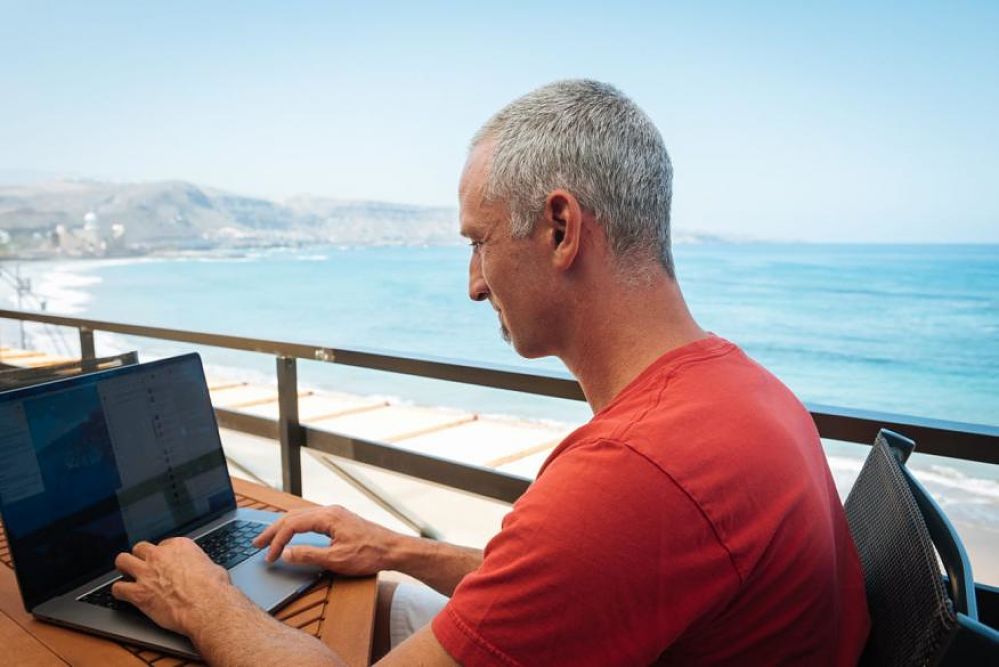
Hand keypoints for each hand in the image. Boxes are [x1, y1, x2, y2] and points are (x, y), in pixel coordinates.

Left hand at [112, 538, 232, 634]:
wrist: (208, 607)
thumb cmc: (215, 589)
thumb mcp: (212, 567)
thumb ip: (200, 565)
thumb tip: (202, 571)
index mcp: (179, 546)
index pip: (163, 544)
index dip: (163, 555)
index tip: (164, 563)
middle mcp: (160, 556)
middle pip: (140, 548)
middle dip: (141, 557)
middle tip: (144, 566)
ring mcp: (146, 573)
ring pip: (122, 561)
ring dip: (124, 568)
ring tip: (127, 576)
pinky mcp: (138, 593)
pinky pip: (118, 588)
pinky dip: (119, 592)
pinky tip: (123, 596)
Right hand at [253, 505, 401, 575]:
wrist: (393, 549)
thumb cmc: (369, 554)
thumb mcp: (336, 560)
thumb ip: (308, 555)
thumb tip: (286, 554)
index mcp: (327, 516)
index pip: (291, 525)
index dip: (277, 541)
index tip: (269, 557)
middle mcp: (329, 511)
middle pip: (292, 517)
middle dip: (273, 530)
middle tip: (256, 544)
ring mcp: (334, 514)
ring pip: (300, 516)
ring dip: (283, 527)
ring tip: (269, 539)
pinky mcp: (339, 520)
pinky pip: (310, 519)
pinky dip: (295, 526)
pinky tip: (291, 533)